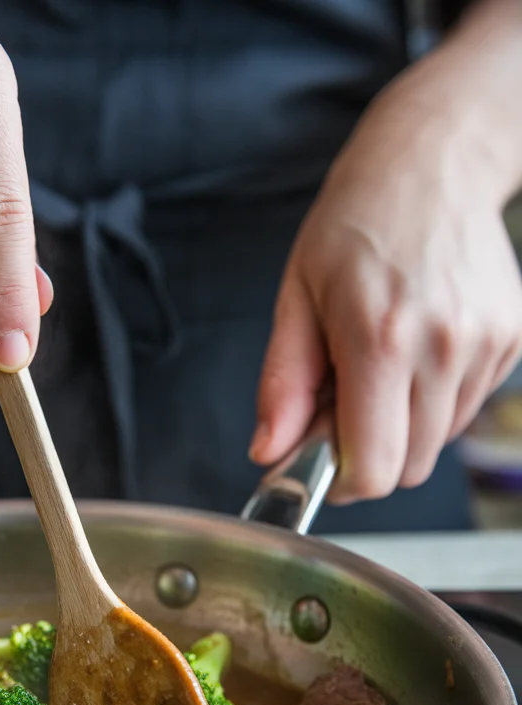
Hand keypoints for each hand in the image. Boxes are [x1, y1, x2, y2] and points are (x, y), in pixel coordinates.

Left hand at [250, 87, 521, 502]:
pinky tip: (416, 349)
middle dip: (369, 452)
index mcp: (380, 339)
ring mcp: (486, 344)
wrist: (433, 162)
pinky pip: (465, 409)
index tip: (320, 459)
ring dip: (402, 426)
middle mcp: (443, 347)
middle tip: (343, 402)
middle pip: (408, 467)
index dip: (340, 479)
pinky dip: (434, 400)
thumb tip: (269, 453)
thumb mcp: (296, 298)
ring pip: (438, 443)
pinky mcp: (511, 340)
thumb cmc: (354, 224)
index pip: (374, 469)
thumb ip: (284, 385)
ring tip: (380, 363)